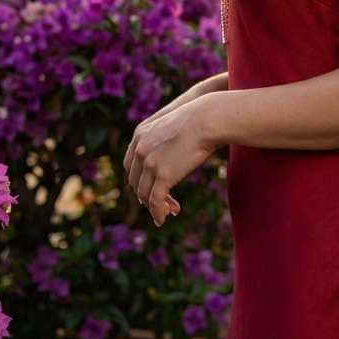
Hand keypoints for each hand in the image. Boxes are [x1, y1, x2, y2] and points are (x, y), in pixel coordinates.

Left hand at [122, 94, 219, 226]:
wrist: (207, 119)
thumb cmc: (198, 120)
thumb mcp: (173, 126)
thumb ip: (165, 139)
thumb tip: (170, 154)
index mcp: (139, 135)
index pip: (131, 165)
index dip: (139, 180)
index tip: (150, 189)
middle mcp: (140, 149)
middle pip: (136, 181)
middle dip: (147, 195)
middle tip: (161, 203)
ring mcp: (150, 163)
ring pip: (144, 194)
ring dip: (155, 206)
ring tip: (168, 212)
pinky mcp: (163, 175)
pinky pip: (155, 200)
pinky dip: (157, 212)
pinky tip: (163, 218)